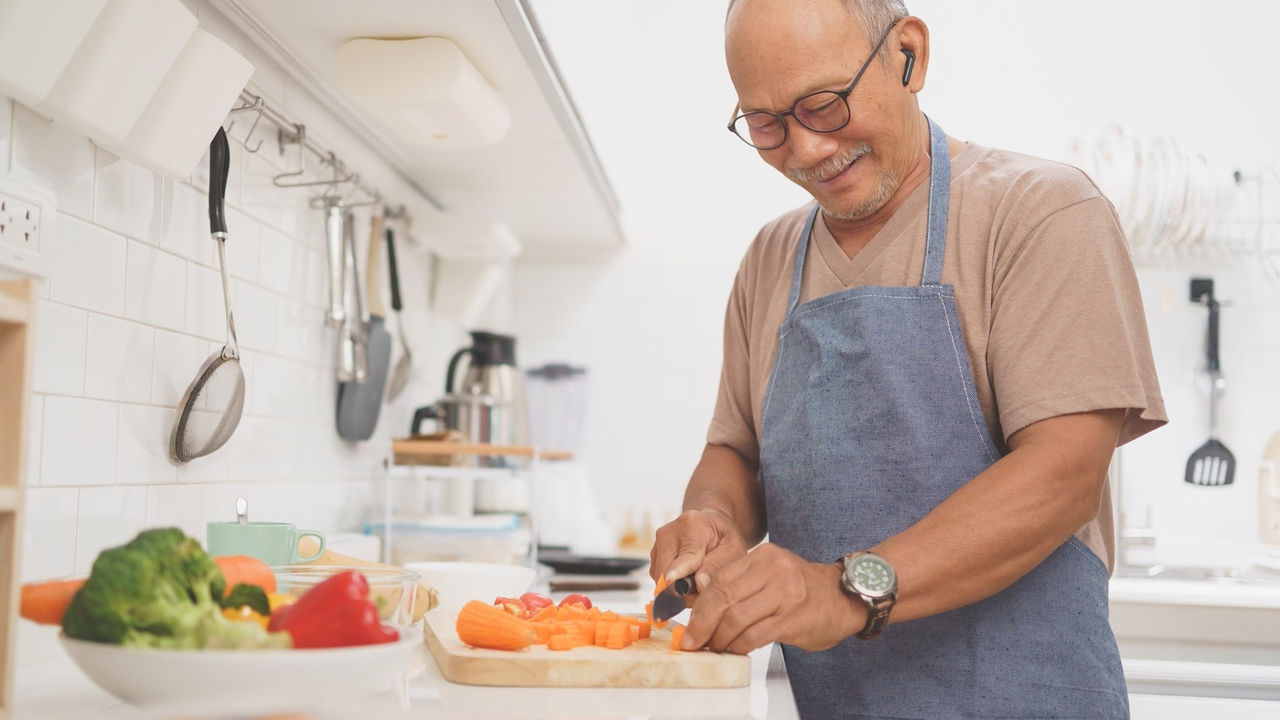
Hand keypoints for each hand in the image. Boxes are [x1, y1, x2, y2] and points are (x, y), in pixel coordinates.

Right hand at [649, 508, 747, 596]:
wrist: (710, 522)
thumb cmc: (724, 536)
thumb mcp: (733, 549)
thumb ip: (717, 566)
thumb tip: (699, 585)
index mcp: (692, 526)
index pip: (683, 558)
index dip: (679, 577)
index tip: (675, 588)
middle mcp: (669, 533)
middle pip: (666, 572)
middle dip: (682, 590)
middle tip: (701, 592)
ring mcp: (658, 542)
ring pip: (660, 578)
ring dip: (677, 587)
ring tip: (697, 580)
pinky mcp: (654, 553)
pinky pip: (659, 577)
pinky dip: (672, 582)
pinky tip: (686, 576)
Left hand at [681, 543, 864, 653]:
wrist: (844, 597)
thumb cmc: (803, 589)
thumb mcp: (771, 573)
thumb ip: (741, 580)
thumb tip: (702, 595)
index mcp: (763, 556)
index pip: (718, 579)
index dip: (698, 606)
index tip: (689, 623)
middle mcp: (773, 570)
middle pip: (722, 598)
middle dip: (702, 624)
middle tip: (693, 641)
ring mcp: (784, 594)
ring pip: (735, 618)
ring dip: (719, 639)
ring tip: (715, 647)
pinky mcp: (792, 619)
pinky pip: (754, 636)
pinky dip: (739, 646)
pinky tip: (736, 650)